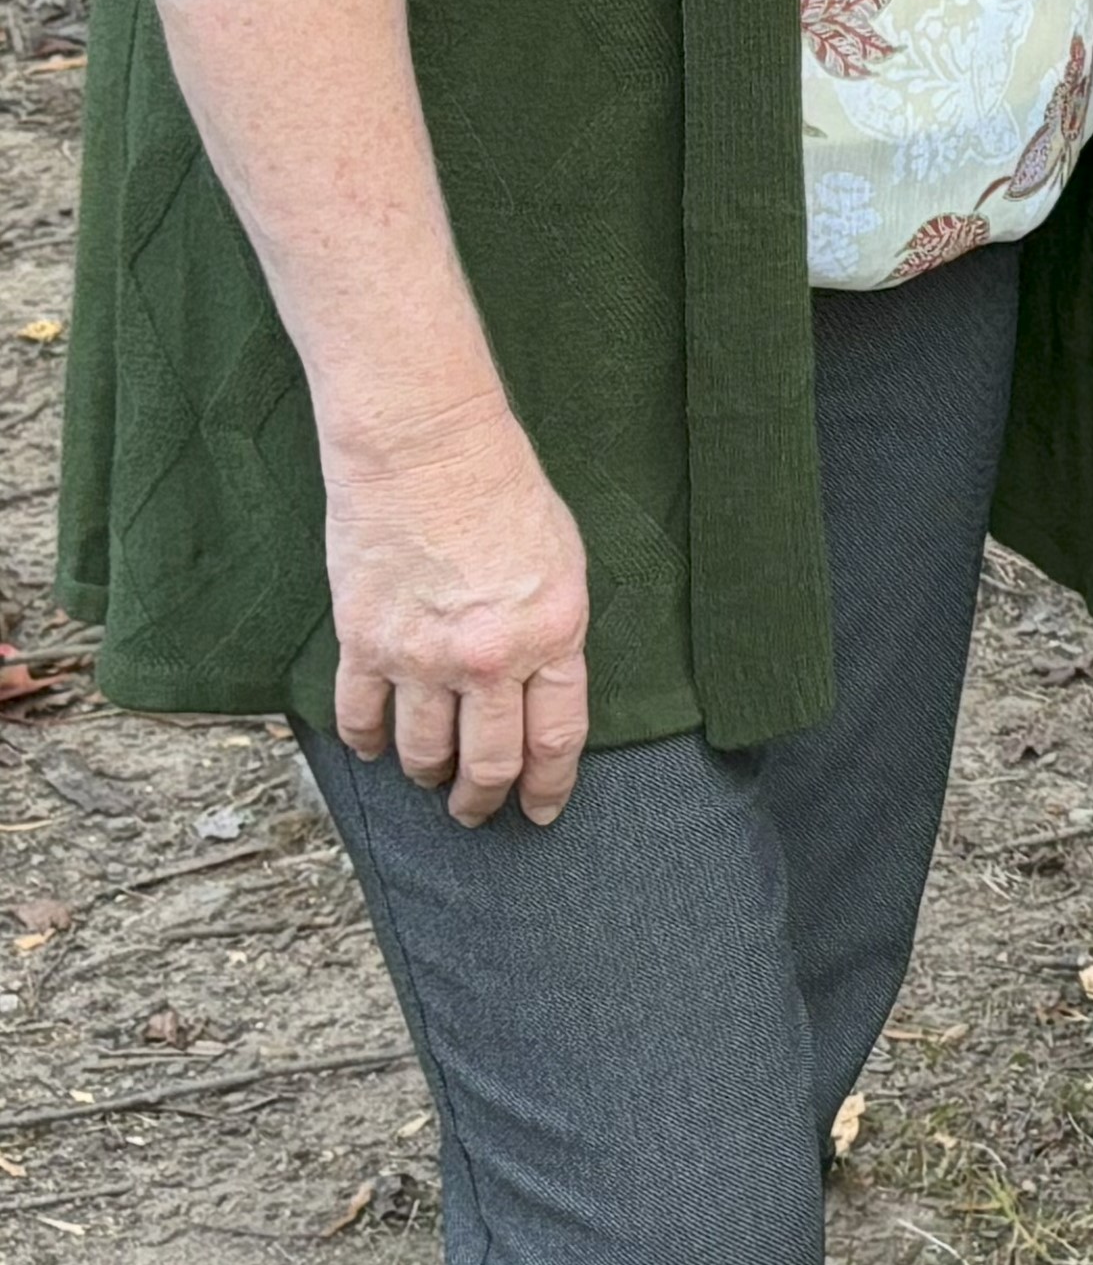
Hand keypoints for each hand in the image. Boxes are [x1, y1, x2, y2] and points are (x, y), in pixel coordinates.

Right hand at [323, 395, 591, 828]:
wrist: (428, 451)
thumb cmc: (504, 494)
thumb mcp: (560, 565)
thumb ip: (551, 633)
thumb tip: (538, 688)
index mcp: (553, 634)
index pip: (555, 738)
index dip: (548, 785)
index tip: (541, 809)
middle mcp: (489, 657)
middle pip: (488, 762)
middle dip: (482, 798)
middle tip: (476, 812)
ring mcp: (422, 655)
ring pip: (421, 751)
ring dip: (426, 774)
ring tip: (431, 777)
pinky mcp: (365, 642)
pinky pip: (360, 717)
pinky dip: (366, 741)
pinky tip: (374, 747)